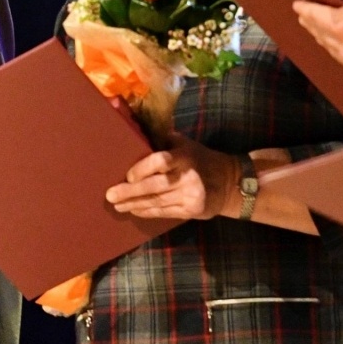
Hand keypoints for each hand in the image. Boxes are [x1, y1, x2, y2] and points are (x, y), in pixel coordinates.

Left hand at [107, 133, 239, 220]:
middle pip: (155, 186)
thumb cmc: (201, 159)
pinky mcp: (192, 210)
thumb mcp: (187, 145)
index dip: (142, 169)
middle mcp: (188, 176)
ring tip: (117, 205)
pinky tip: (134, 210)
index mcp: (185, 156)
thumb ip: (165, 140)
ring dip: (134, 204)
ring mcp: (191, 195)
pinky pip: (165, 212)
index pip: (160, 161)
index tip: (127, 176)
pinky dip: (147, 212)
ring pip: (157, 201)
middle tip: (110, 196)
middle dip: (130, 192)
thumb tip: (136, 130)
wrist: (232, 182)